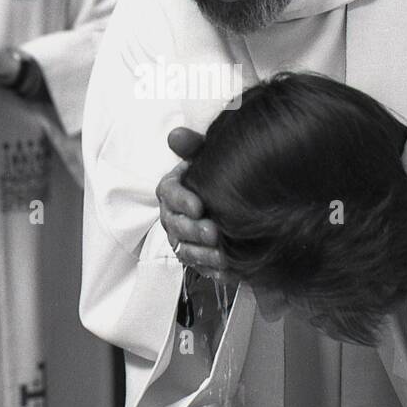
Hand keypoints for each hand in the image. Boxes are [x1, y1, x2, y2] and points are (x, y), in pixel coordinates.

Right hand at [156, 126, 231, 279]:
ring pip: (185, 251)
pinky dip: (213, 271)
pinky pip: (200, 269)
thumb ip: (193, 146)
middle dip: (193, 231)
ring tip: (222, 254)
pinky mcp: (197, 259)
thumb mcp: (208, 157)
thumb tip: (175, 135)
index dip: (181, 200)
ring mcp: (183, 240)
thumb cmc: (220, 176)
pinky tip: (229, 271)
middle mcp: (173, 217)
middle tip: (214, 232)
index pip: (168, 193)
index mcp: (173, 190)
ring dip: (202, 254)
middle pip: (175, 226)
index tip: (198, 206)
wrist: (239, 202)